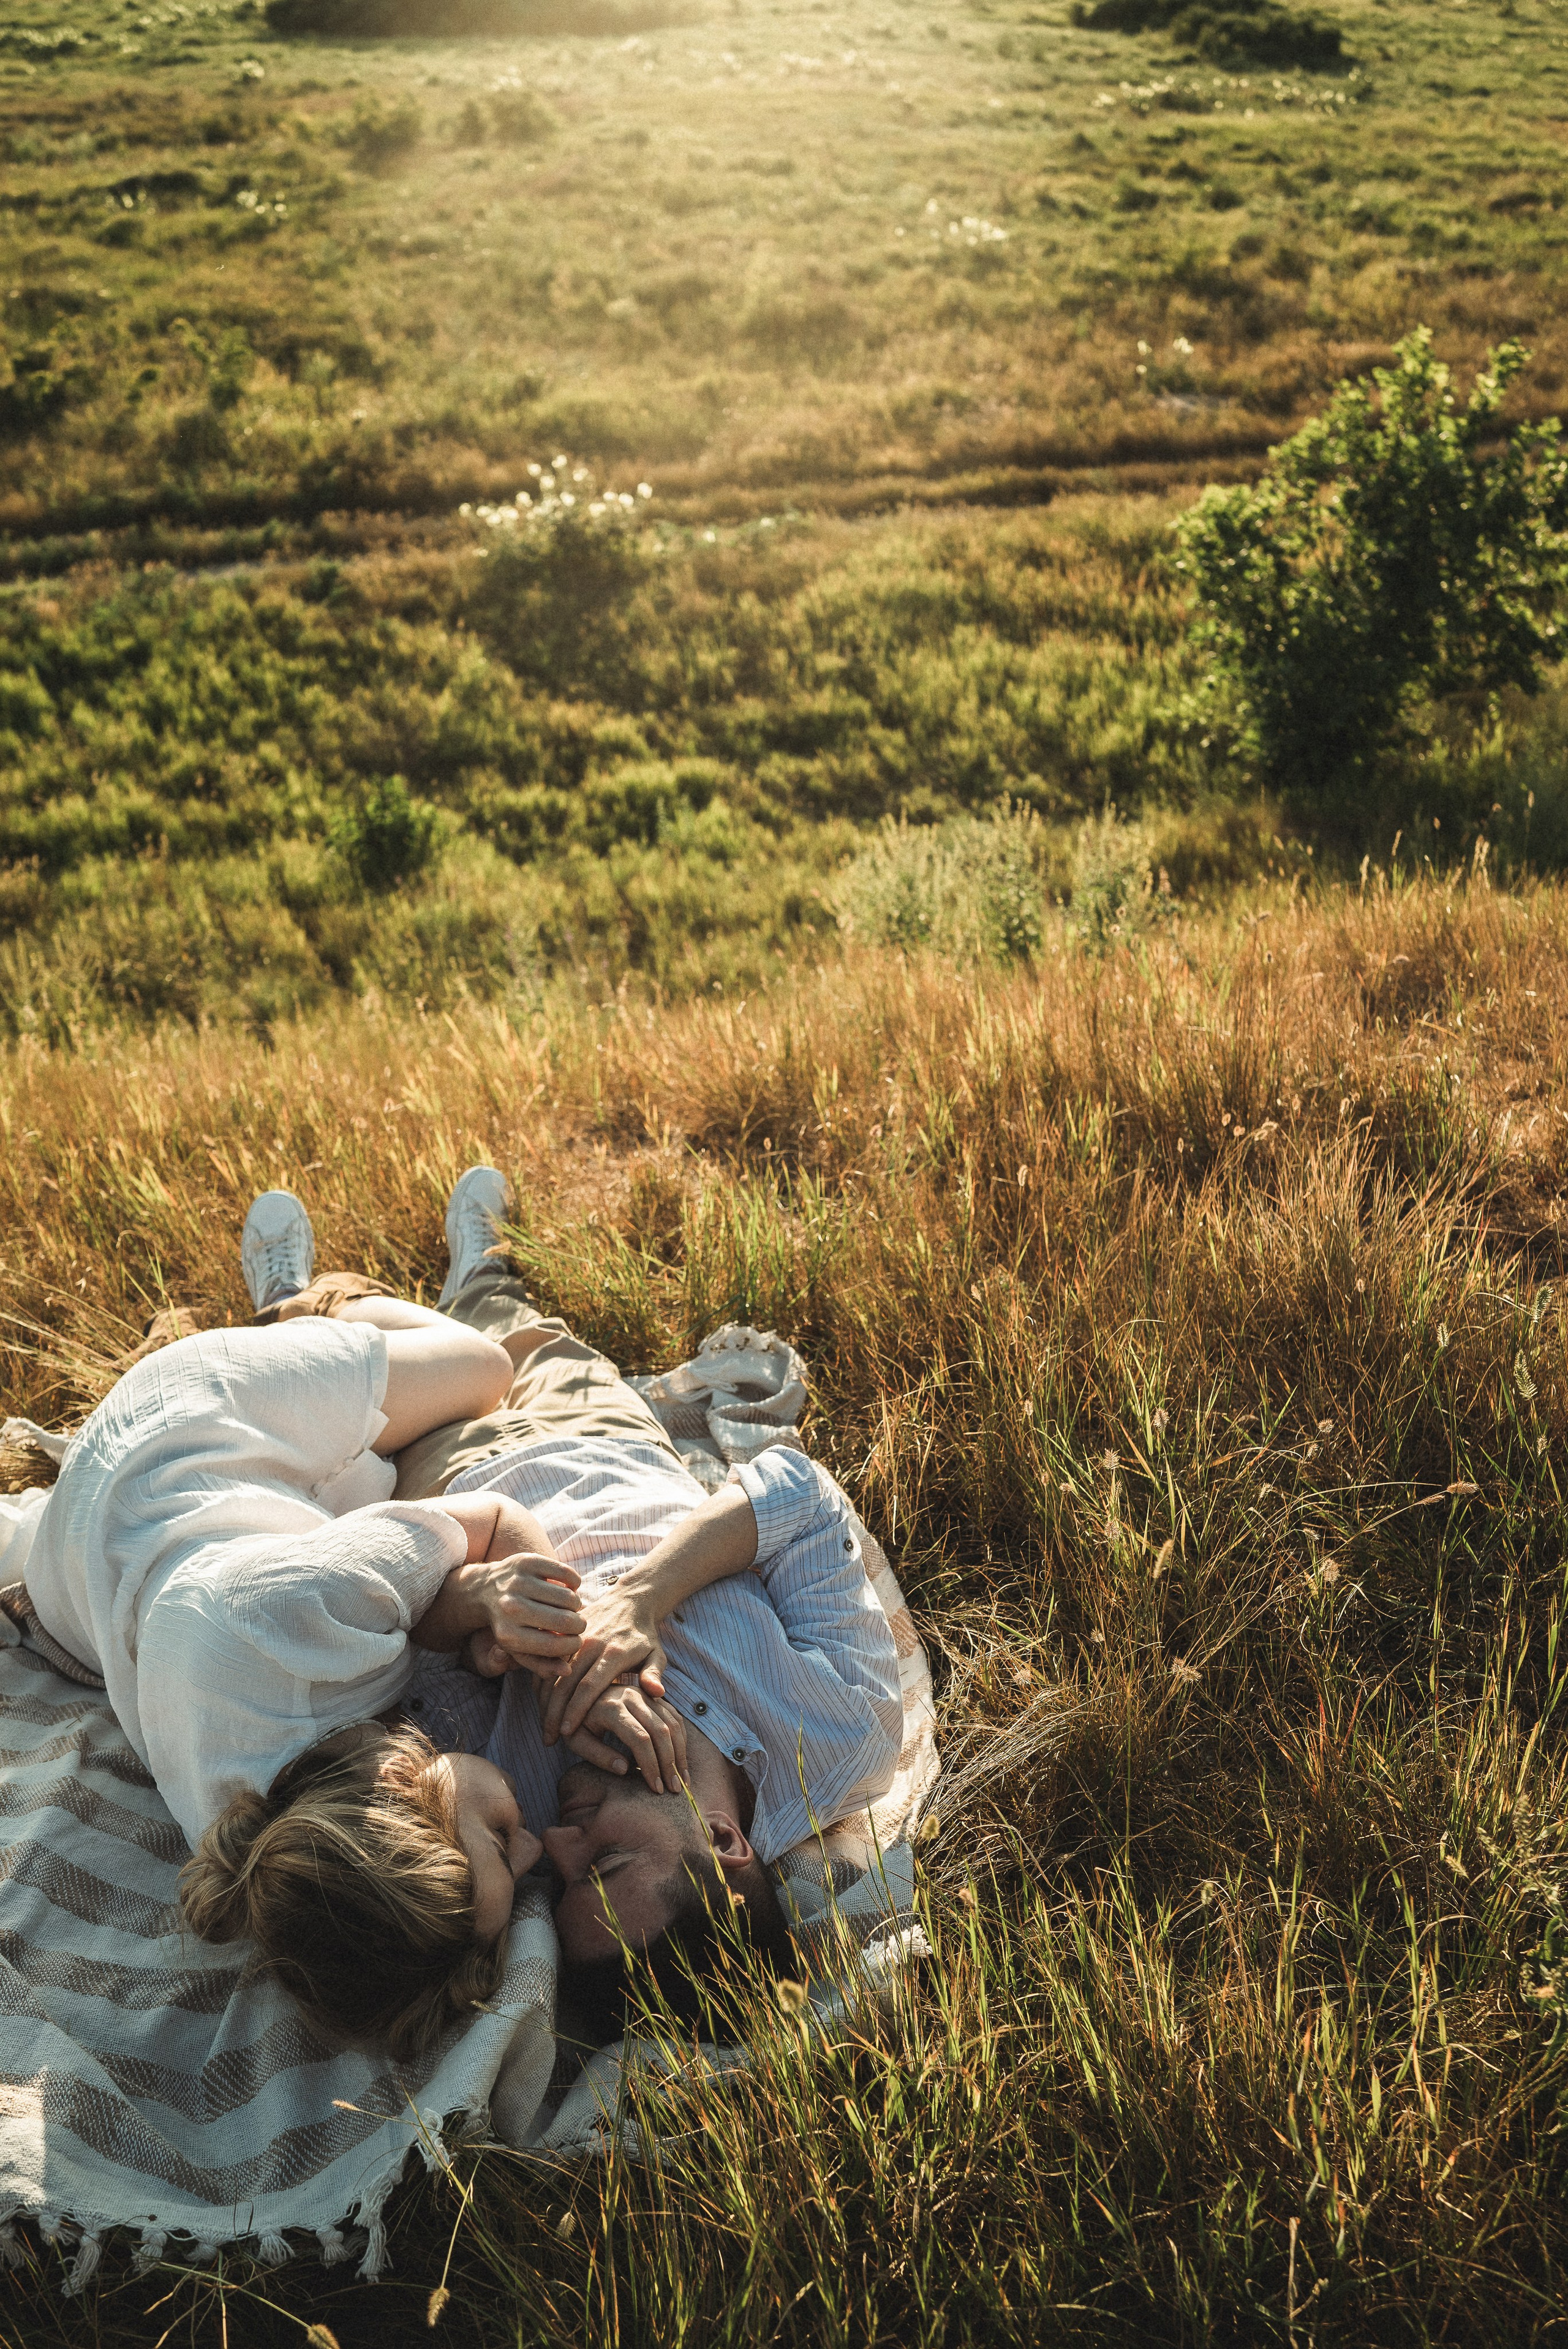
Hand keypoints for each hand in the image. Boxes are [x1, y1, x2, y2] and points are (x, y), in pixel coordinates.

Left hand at [465, 1550, 584, 1676]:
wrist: (485, 1589)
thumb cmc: (509, 1624)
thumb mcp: (518, 1648)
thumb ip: (541, 1664)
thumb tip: (566, 1671)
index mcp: (509, 1635)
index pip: (555, 1645)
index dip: (573, 1645)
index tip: (576, 1641)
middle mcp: (512, 1608)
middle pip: (565, 1621)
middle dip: (579, 1625)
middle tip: (578, 1624)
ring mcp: (519, 1582)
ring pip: (569, 1597)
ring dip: (576, 1604)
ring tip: (570, 1607)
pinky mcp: (528, 1562)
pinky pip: (567, 1574)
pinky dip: (574, 1583)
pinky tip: (567, 1588)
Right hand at [541, 1572, 667, 1742]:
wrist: (630, 1600)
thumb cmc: (644, 1636)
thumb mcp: (657, 1654)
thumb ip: (654, 1674)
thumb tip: (657, 1693)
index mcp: (613, 1652)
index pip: (589, 1686)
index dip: (576, 1710)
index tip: (567, 1732)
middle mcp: (590, 1644)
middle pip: (565, 1683)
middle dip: (554, 1713)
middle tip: (550, 1738)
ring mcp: (575, 1639)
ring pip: (553, 1673)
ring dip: (545, 1702)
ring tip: (545, 1727)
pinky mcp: (566, 1635)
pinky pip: (548, 1661)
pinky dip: (542, 1683)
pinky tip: (541, 1705)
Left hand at [555, 1679, 688, 1792]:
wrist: (580, 1694)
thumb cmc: (577, 1723)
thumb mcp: (576, 1740)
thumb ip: (597, 1755)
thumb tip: (624, 1769)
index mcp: (611, 1708)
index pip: (640, 1739)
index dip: (650, 1765)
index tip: (655, 1789)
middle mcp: (632, 1696)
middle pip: (661, 1731)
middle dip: (670, 1763)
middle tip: (675, 1789)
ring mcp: (645, 1694)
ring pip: (672, 1723)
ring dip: (680, 1754)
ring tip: (682, 1780)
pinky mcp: (653, 1696)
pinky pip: (674, 1717)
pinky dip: (681, 1741)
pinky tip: (680, 1762)